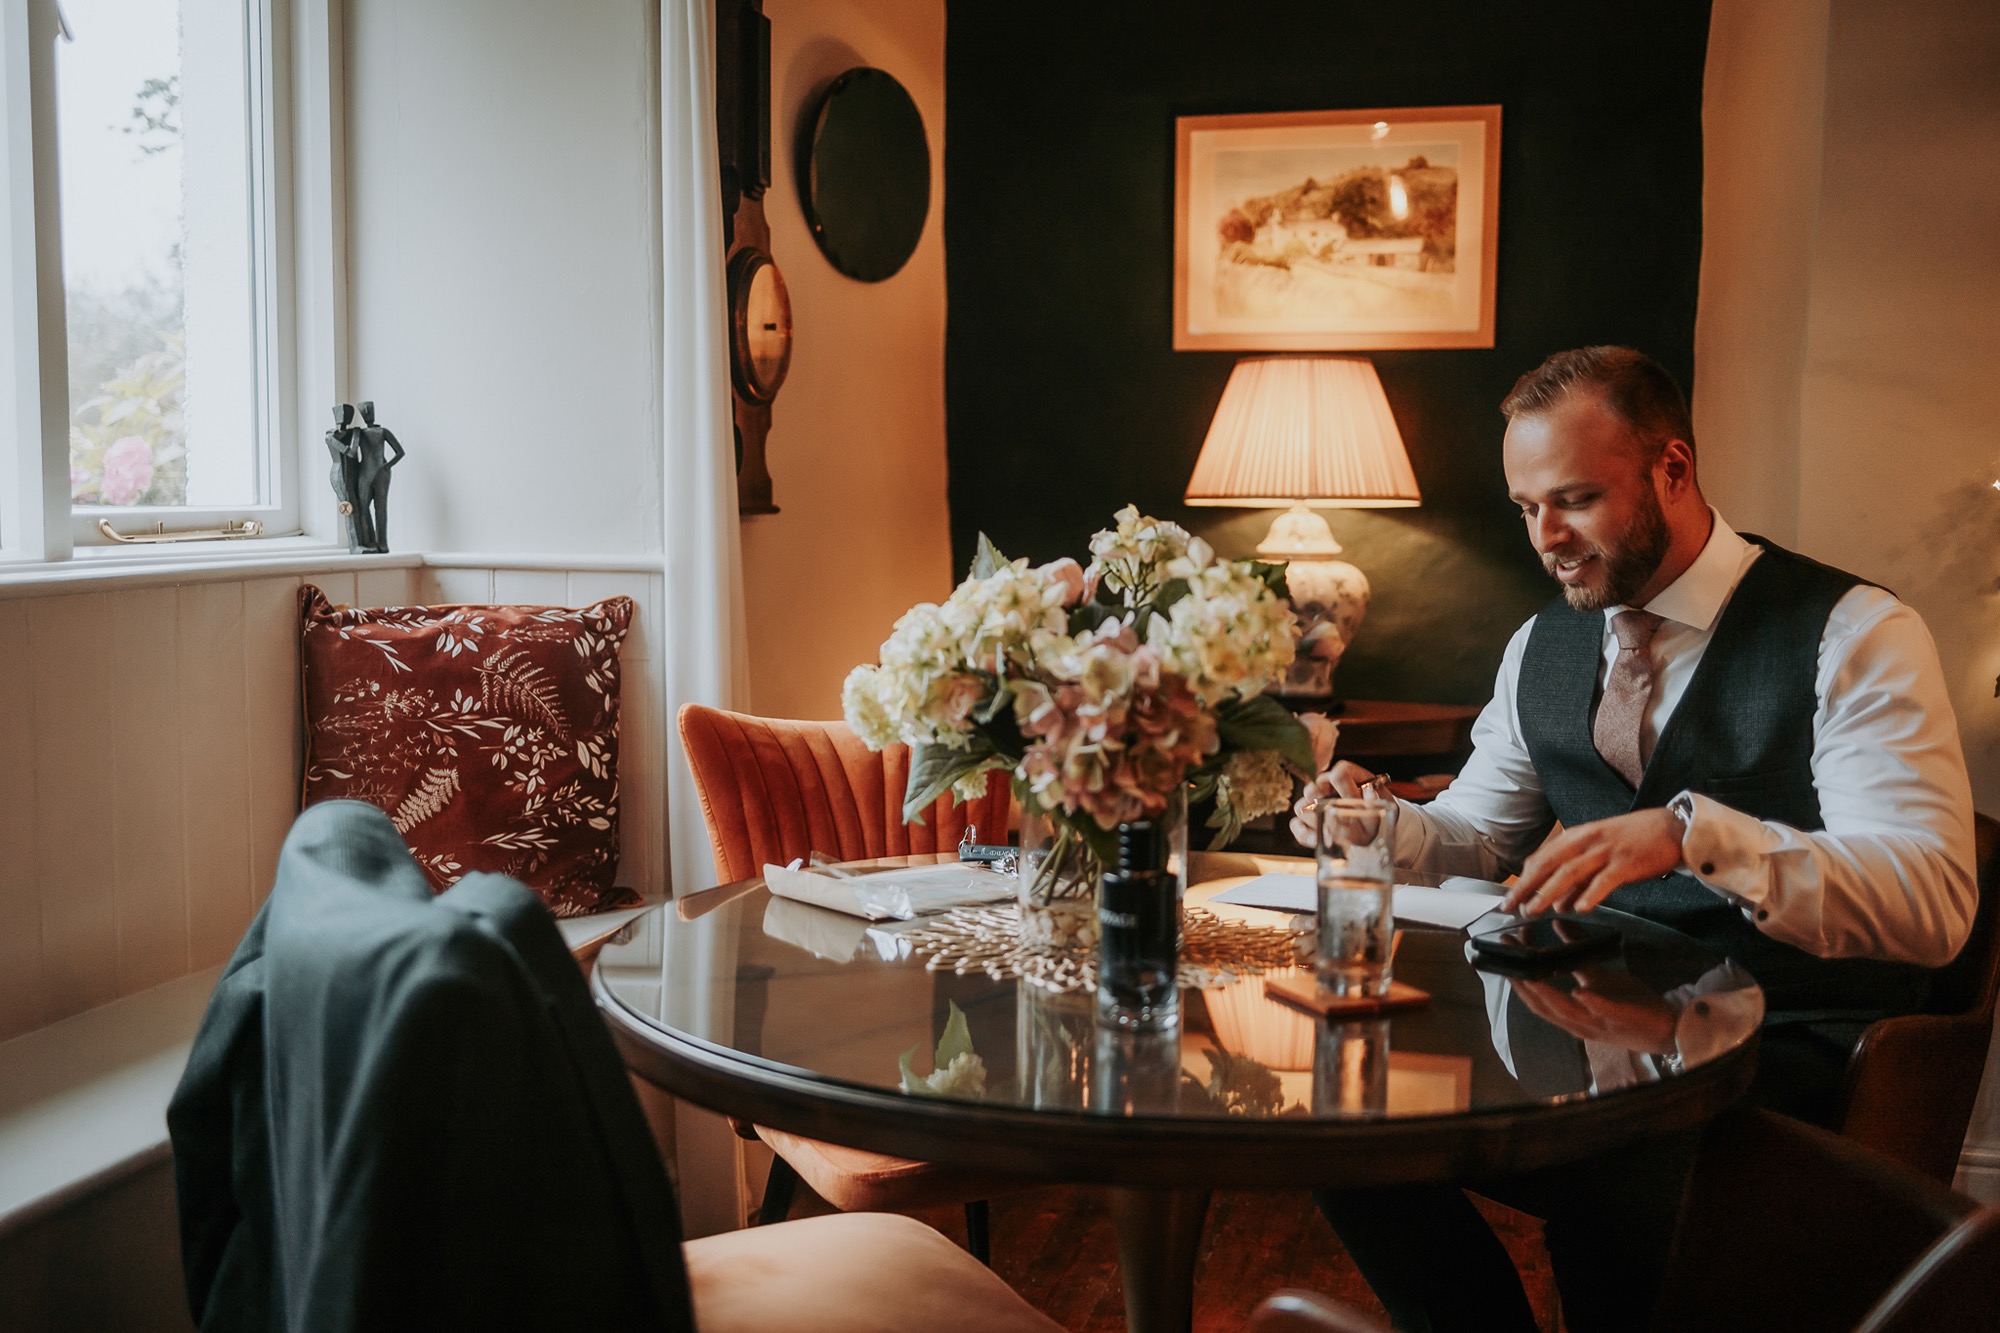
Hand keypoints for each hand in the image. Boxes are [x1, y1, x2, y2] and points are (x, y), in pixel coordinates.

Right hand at [1289, 761, 1382, 847]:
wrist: (1373, 828)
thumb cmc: (1376, 811)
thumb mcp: (1382, 804)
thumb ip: (1375, 798)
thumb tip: (1370, 792)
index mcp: (1346, 776)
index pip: (1339, 772)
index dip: (1344, 785)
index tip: (1354, 796)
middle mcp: (1325, 787)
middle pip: (1312, 788)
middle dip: (1319, 798)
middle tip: (1329, 808)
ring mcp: (1313, 804)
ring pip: (1302, 807)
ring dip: (1316, 820)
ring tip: (1332, 830)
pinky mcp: (1306, 822)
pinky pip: (1295, 825)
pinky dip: (1305, 834)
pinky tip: (1319, 839)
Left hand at [1501, 808, 1683, 915]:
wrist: (1673, 827)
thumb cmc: (1636, 840)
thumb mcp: (1601, 854)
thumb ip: (1580, 879)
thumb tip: (1559, 903)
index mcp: (1579, 835)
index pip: (1543, 856)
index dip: (1524, 877)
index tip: (1511, 895)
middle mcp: (1588, 840)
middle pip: (1549, 864)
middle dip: (1526, 886)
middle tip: (1510, 906)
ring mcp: (1607, 851)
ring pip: (1570, 872)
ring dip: (1548, 893)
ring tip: (1534, 911)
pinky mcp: (1627, 863)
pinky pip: (1605, 880)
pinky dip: (1590, 894)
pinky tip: (1579, 909)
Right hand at [1513, 964, 1677, 1053]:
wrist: (1666, 1025)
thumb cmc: (1630, 1002)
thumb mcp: (1599, 974)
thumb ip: (1577, 952)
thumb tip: (1558, 923)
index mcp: (1570, 1012)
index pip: (1536, 996)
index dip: (1518, 977)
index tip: (1506, 953)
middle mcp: (1578, 1022)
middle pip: (1542, 1006)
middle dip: (1523, 983)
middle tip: (1508, 959)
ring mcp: (1598, 1024)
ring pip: (1564, 1012)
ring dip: (1546, 993)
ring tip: (1530, 975)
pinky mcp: (1620, 1020)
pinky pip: (1603, 1013)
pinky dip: (1590, 1003)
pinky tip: (1579, 991)